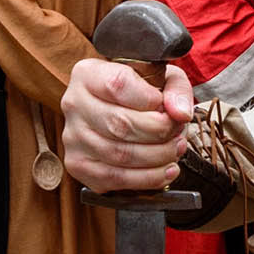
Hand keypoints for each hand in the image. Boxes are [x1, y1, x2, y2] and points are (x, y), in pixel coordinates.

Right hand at [62, 57, 192, 191]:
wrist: (115, 110)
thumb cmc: (139, 92)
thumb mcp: (162, 77)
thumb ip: (176, 89)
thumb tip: (180, 113)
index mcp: (88, 75)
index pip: (118, 85)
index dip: (150, 99)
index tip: (167, 107)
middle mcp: (74, 104)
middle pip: (119, 124)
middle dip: (159, 132)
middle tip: (178, 132)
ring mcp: (73, 137)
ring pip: (119, 155)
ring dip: (158, 157)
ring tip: (176, 149)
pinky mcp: (78, 165)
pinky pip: (115, 178)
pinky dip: (148, 178)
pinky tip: (166, 170)